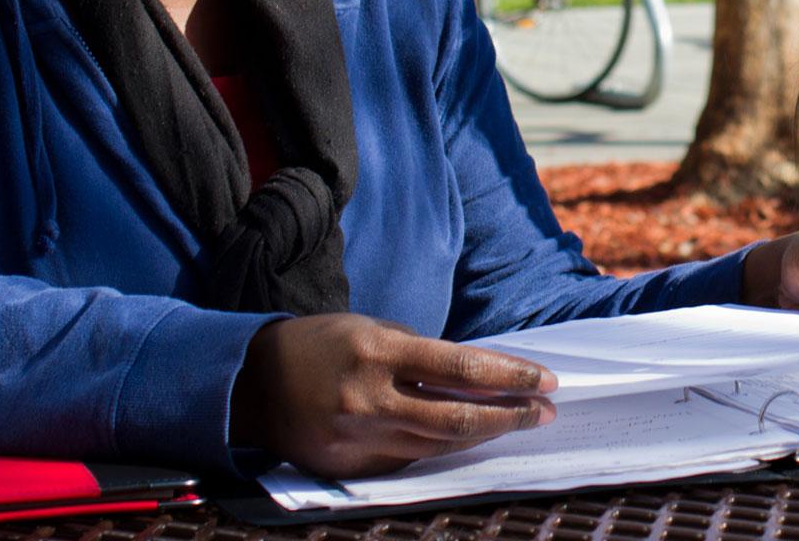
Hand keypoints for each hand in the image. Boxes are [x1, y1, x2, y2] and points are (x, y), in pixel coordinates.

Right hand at [230, 314, 556, 477]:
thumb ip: (423, 356)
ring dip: (484, 434)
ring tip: (516, 422)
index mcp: (378, 352)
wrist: (252, 382)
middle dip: (511, 415)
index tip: (545, 380)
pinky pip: (410, 460)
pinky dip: (442, 448)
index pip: (462, 368)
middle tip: (545, 411)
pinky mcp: (351, 467)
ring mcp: (359, 438)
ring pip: (440, 444)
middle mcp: (370, 398)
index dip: (511, 376)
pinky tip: (467, 438)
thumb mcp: (373, 329)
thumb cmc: (323, 344)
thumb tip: (481, 377)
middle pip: (457, 417)